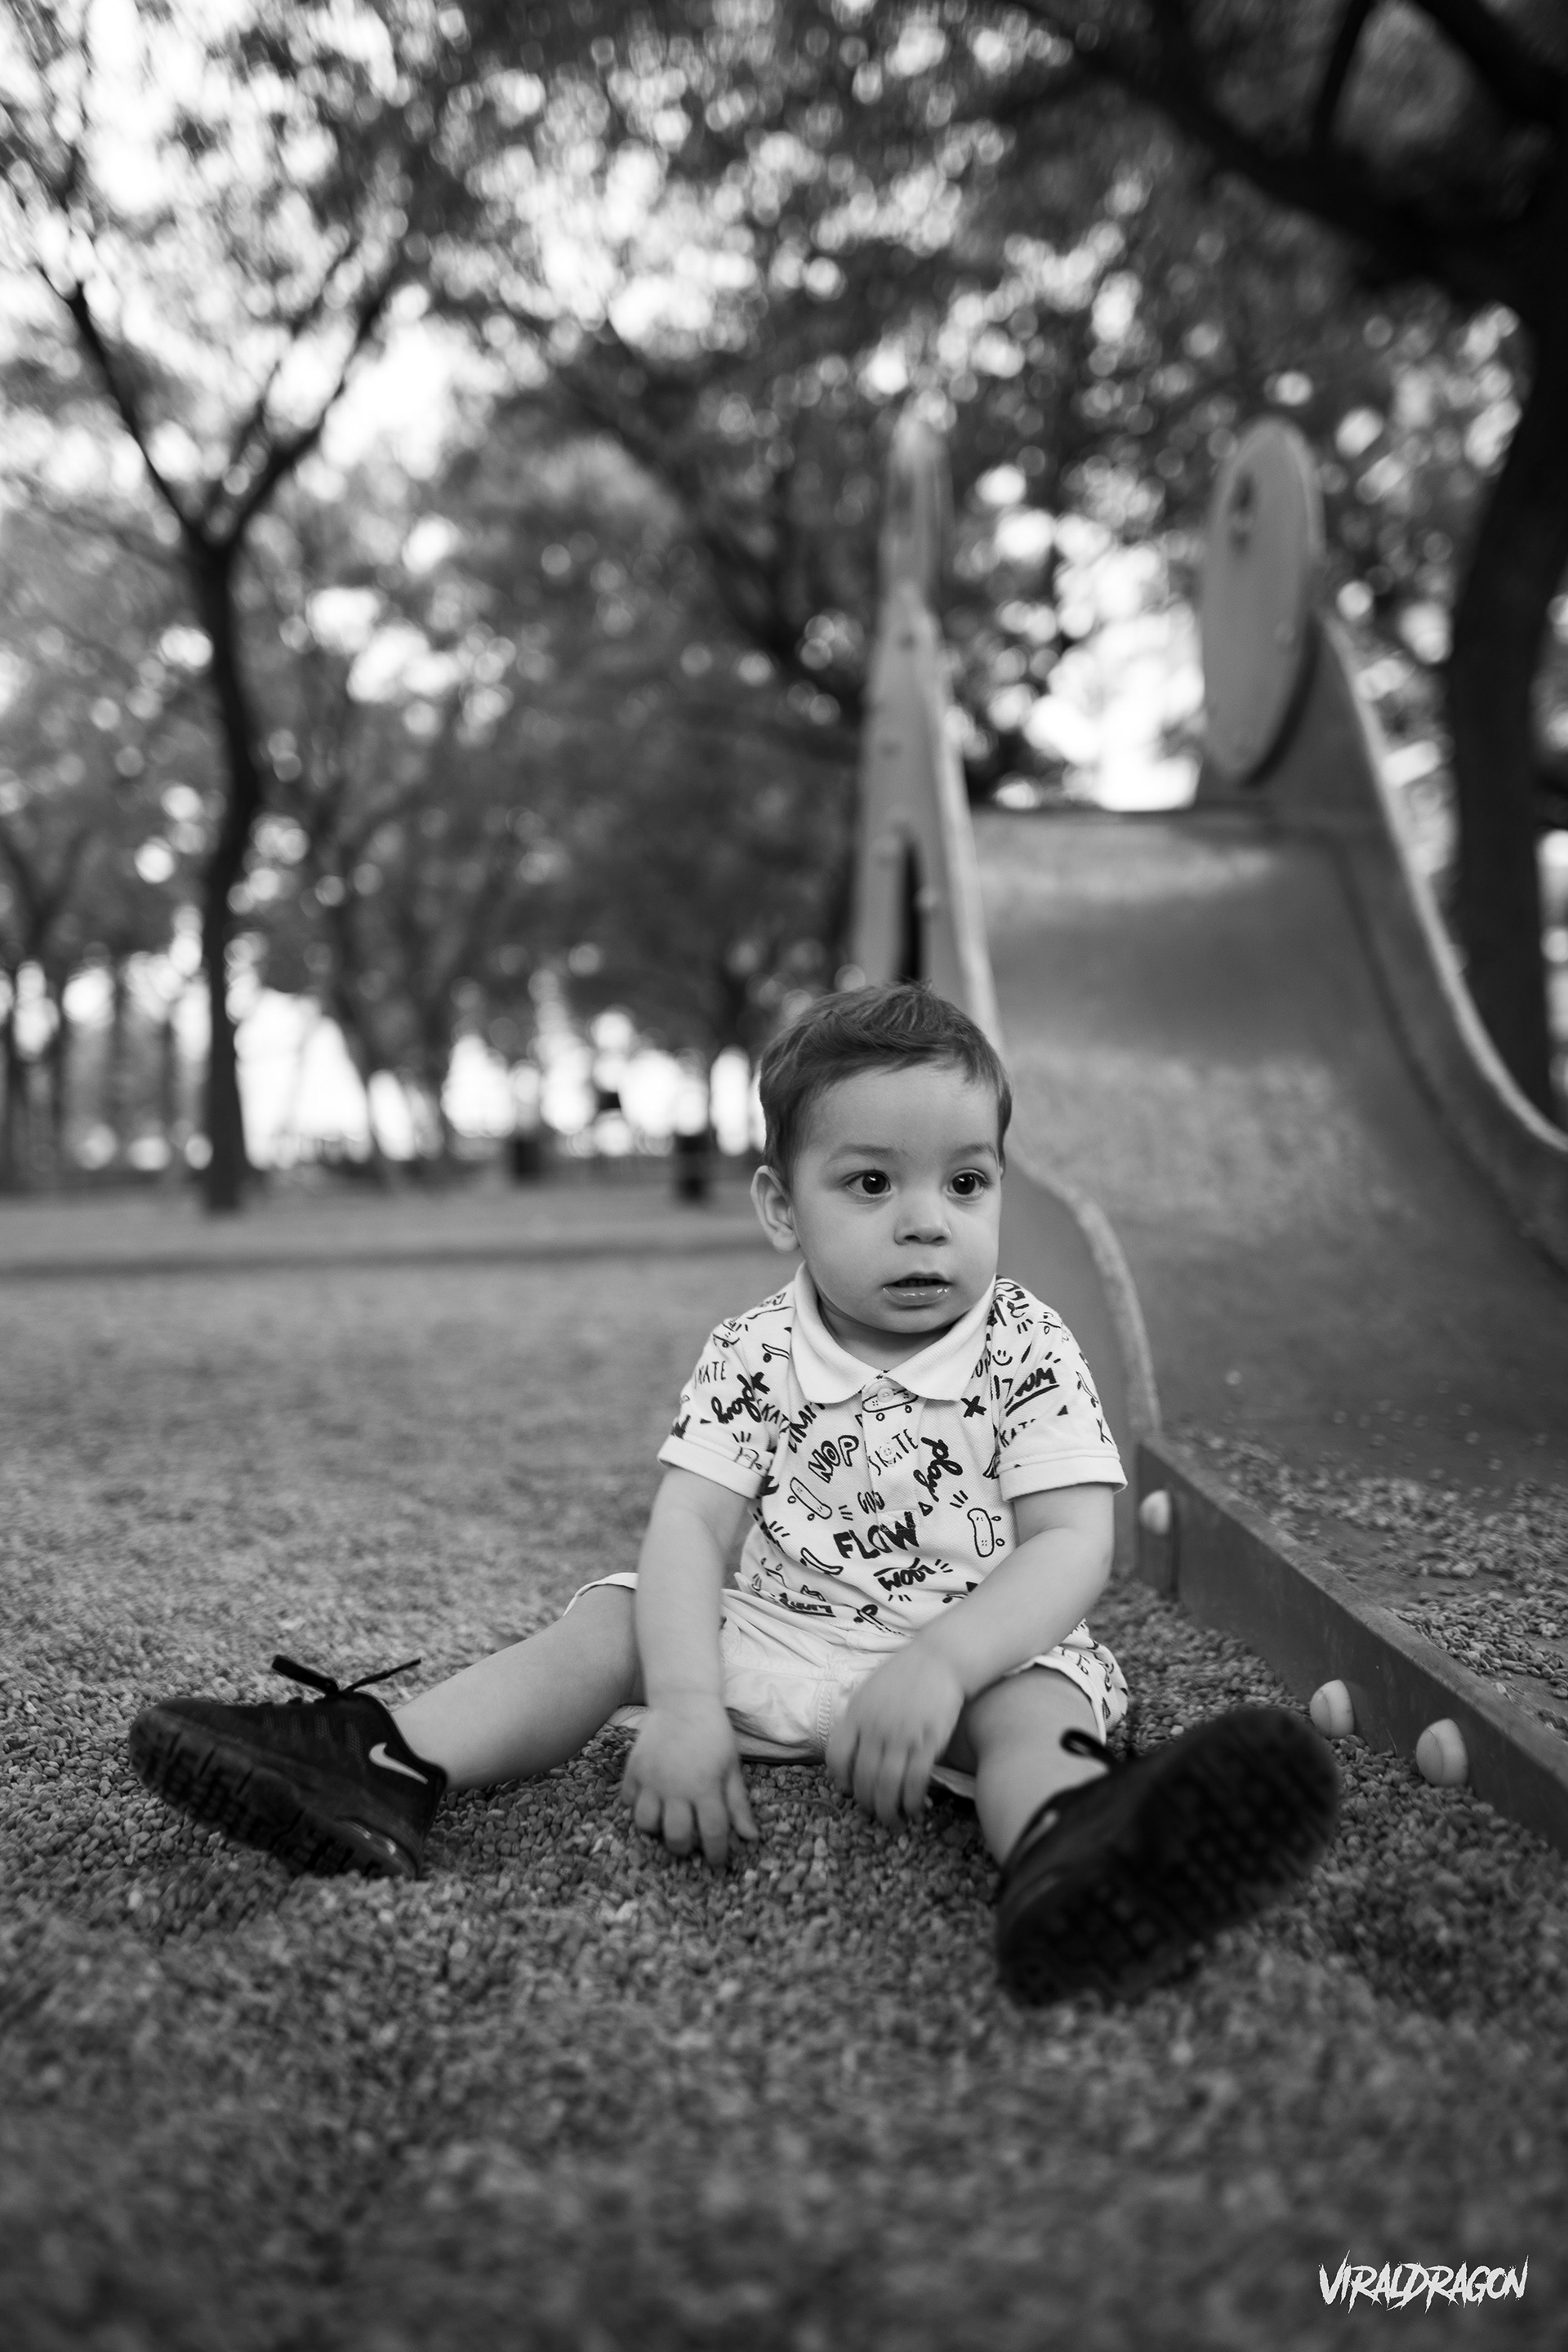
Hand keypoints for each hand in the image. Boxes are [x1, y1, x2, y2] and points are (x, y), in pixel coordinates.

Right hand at [621, 1696, 757, 1868]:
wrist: (684, 1700)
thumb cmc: (713, 1734)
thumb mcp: (731, 1767)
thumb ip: (738, 1804)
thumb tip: (750, 1838)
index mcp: (705, 1787)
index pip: (712, 1833)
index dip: (715, 1854)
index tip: (716, 1862)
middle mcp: (676, 1787)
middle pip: (675, 1836)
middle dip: (683, 1849)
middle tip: (688, 1844)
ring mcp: (651, 1778)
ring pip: (645, 1824)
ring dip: (656, 1830)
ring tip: (665, 1822)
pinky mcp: (634, 1769)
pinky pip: (627, 1800)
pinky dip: (636, 1806)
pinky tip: (649, 1801)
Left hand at [826, 1644, 965, 1828]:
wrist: (940, 1659)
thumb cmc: (906, 1674)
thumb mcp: (870, 1690)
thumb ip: (859, 1718)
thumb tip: (851, 1746)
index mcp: (856, 1714)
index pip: (837, 1757)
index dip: (842, 1780)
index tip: (851, 1789)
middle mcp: (875, 1727)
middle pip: (863, 1778)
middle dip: (867, 1803)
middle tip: (874, 1814)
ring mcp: (901, 1735)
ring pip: (887, 1785)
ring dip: (888, 1810)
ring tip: (893, 1821)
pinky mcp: (928, 1741)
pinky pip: (916, 1781)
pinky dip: (913, 1800)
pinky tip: (915, 1808)